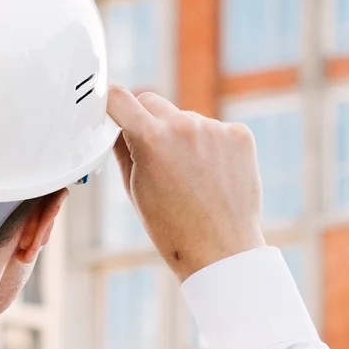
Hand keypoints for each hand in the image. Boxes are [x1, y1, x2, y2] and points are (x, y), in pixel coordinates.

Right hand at [108, 87, 264, 280]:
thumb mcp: (135, 188)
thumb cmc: (173, 228)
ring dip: (182, 136)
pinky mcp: (240, 135)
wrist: (222, 251)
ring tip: (190, 176)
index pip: (119, 98)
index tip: (108, 102)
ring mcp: (216, 129)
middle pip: (152, 102)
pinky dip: (211, 145)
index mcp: (152, 139)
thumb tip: (119, 124)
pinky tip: (213, 175)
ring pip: (186, 118)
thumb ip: (123, 148)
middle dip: (146, 121)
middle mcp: (185, 126)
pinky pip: (215, 129)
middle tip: (151, 151)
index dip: (109, 99)